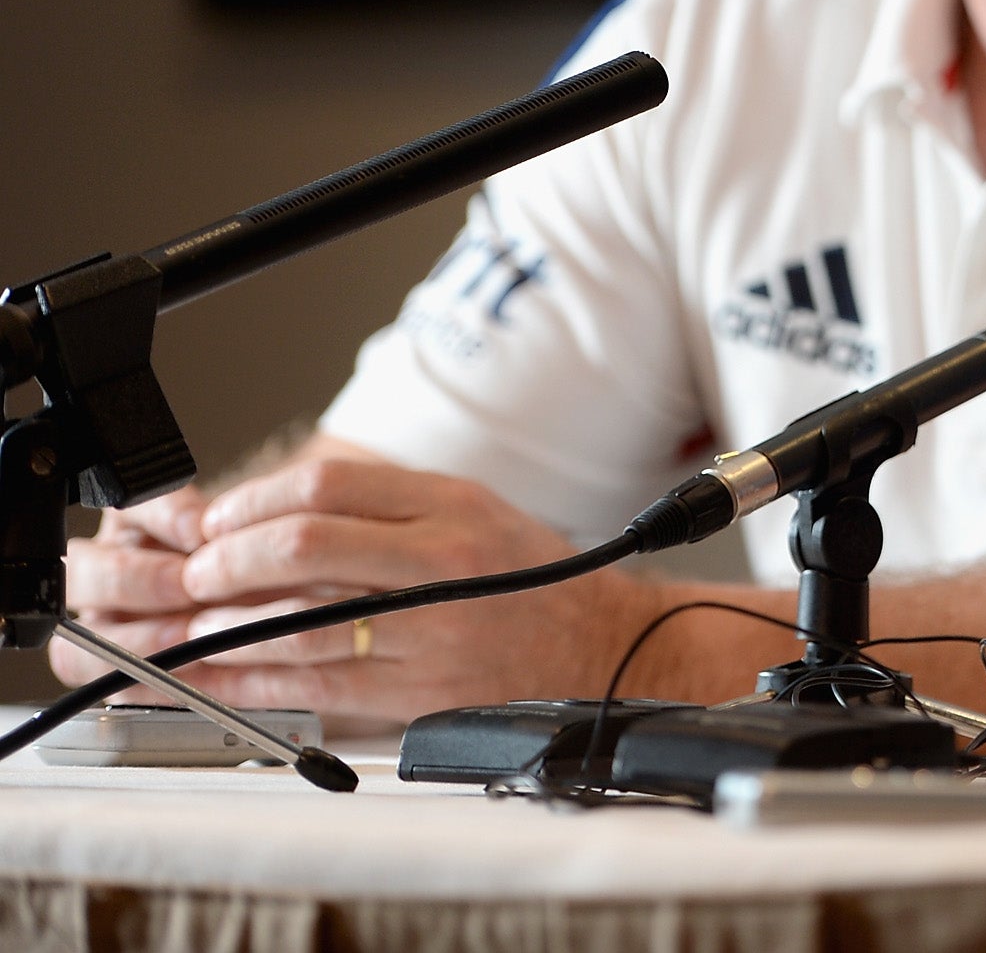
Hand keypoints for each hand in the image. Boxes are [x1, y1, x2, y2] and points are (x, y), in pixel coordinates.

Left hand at [49, 453, 672, 726]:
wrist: (601, 648)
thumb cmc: (531, 580)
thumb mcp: (472, 510)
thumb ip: (387, 506)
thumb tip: (277, 512)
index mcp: (451, 505)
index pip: (328, 486)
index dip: (254, 503)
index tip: (220, 522)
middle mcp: (441, 560)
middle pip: (304, 546)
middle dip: (228, 561)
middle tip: (196, 572)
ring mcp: (430, 629)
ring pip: (298, 623)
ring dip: (225, 627)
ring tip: (192, 625)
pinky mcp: (419, 689)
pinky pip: (313, 684)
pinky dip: (252, 682)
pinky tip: (222, 676)